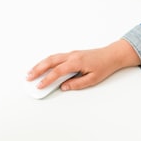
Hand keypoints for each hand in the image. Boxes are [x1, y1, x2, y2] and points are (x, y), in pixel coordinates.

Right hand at [26, 39, 140, 91]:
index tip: (39, 85)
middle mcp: (72, 56)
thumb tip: (64, 87)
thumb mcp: (93, 79)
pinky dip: (47, 61)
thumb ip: (77, 84)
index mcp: (76, 62)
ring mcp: (71, 53)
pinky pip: (56, 57)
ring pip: (51, 58)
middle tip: (28, 78)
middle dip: (38, 69)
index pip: (58, 71)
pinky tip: (42, 66)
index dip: (47, 79)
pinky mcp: (72, 54)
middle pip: (50, 61)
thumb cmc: (104, 66)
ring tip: (31, 72)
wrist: (112, 55)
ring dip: (40, 64)